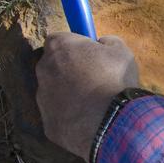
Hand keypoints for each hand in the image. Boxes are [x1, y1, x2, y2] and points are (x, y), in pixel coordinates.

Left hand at [35, 33, 140, 158]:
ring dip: (70, 94)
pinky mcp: (48, 123)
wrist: (112, 121)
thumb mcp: (121, 51)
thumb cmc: (116, 80)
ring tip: (95, 102)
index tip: (89, 52)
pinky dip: (72, 116)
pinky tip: (91, 119)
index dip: (74, 45)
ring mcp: (42, 99)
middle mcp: (43, 70)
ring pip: (55, 92)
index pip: (58, 39)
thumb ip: (107, 42)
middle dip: (69, 69)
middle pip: (53, 65)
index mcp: (58, 47)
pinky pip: (60, 116)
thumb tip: (103, 44)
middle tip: (93, 77)